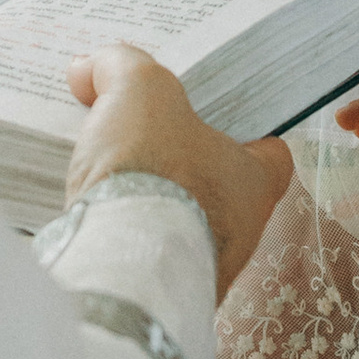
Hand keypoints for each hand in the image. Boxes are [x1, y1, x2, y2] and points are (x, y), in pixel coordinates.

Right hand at [63, 42, 291, 286]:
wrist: (120, 263)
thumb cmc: (155, 173)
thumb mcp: (141, 90)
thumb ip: (121, 66)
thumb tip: (88, 67)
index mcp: (257, 184)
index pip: (270, 152)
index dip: (242, 128)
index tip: (208, 114)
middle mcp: (241, 233)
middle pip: (218, 185)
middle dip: (180, 163)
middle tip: (141, 136)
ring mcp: (201, 269)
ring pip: (179, 223)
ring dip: (148, 201)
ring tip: (105, 172)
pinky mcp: (158, 293)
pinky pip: (146, 255)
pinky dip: (124, 234)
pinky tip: (92, 213)